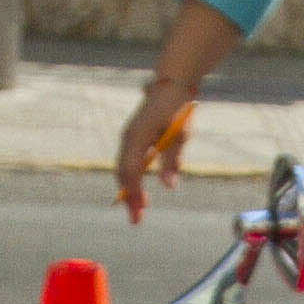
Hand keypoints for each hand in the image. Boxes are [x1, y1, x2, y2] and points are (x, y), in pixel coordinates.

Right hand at [116, 75, 194, 223]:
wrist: (173, 84)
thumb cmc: (178, 108)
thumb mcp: (180, 134)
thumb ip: (172, 160)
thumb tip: (168, 186)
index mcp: (137, 138)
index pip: (131, 172)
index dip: (134, 193)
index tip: (140, 211)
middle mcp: (129, 138)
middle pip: (123, 174)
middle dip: (128, 197)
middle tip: (137, 219)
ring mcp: (130, 137)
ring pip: (123, 169)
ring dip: (129, 190)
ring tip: (139, 209)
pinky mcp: (134, 136)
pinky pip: (128, 162)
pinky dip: (131, 178)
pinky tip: (139, 190)